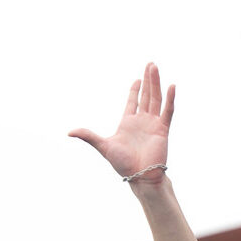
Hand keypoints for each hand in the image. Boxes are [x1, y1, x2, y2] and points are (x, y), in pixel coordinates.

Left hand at [70, 62, 173, 181]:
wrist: (140, 176)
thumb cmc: (122, 164)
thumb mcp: (103, 146)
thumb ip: (88, 136)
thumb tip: (69, 132)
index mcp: (128, 122)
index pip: (133, 101)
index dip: (135, 89)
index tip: (138, 78)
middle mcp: (142, 121)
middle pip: (146, 95)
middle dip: (147, 79)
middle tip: (150, 64)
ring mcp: (153, 124)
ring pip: (156, 98)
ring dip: (156, 83)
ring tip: (155, 67)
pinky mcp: (163, 129)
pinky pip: (168, 112)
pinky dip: (170, 99)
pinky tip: (171, 86)